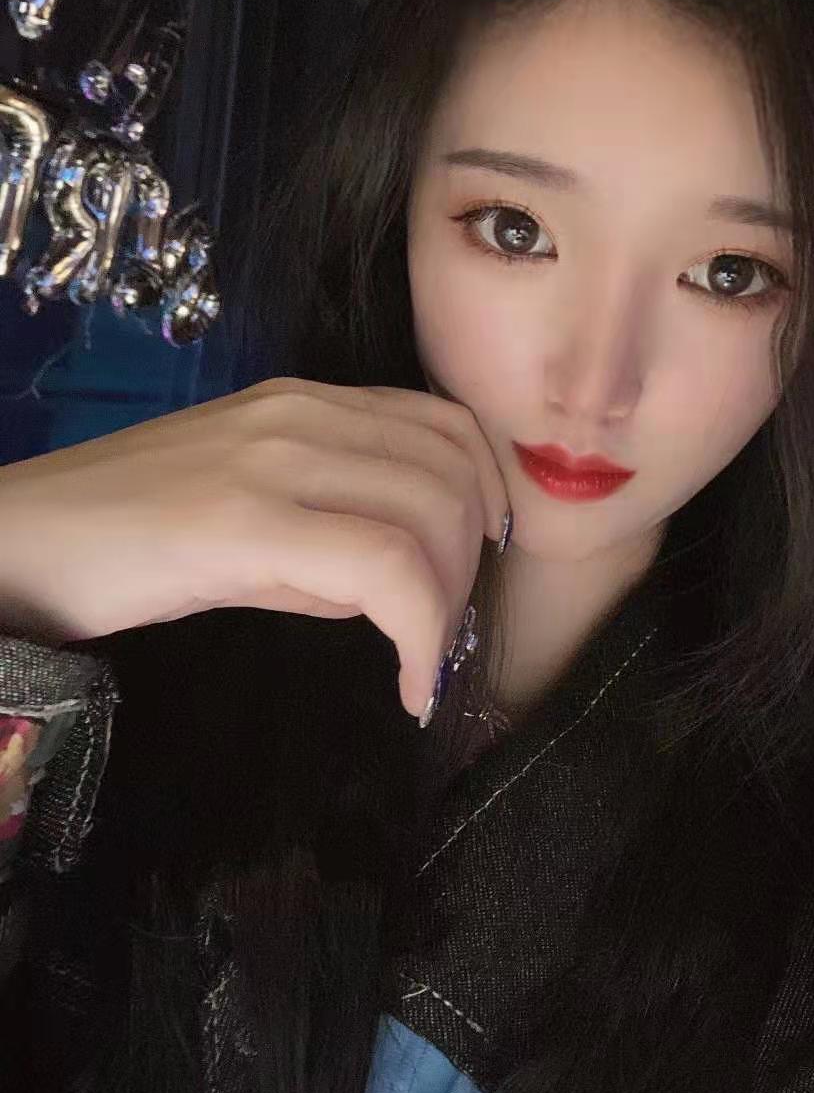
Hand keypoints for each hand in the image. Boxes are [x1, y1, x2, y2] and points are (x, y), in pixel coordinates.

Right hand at [0, 378, 509, 717]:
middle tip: (442, 635)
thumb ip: (331, 538)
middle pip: (452, 474)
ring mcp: (273, 459)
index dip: (488, 499)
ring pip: (431, 517)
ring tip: (418, 660)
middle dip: (471, 567)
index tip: (474, 567)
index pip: (446, 427)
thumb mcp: (247, 519)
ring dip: (449, 605)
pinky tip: (406, 688)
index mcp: (306, 404)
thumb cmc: (123, 539)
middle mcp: (302, 414)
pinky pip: (382, 569)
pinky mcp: (244, 520)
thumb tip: (402, 586)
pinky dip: (418, 633)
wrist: (13, 545)